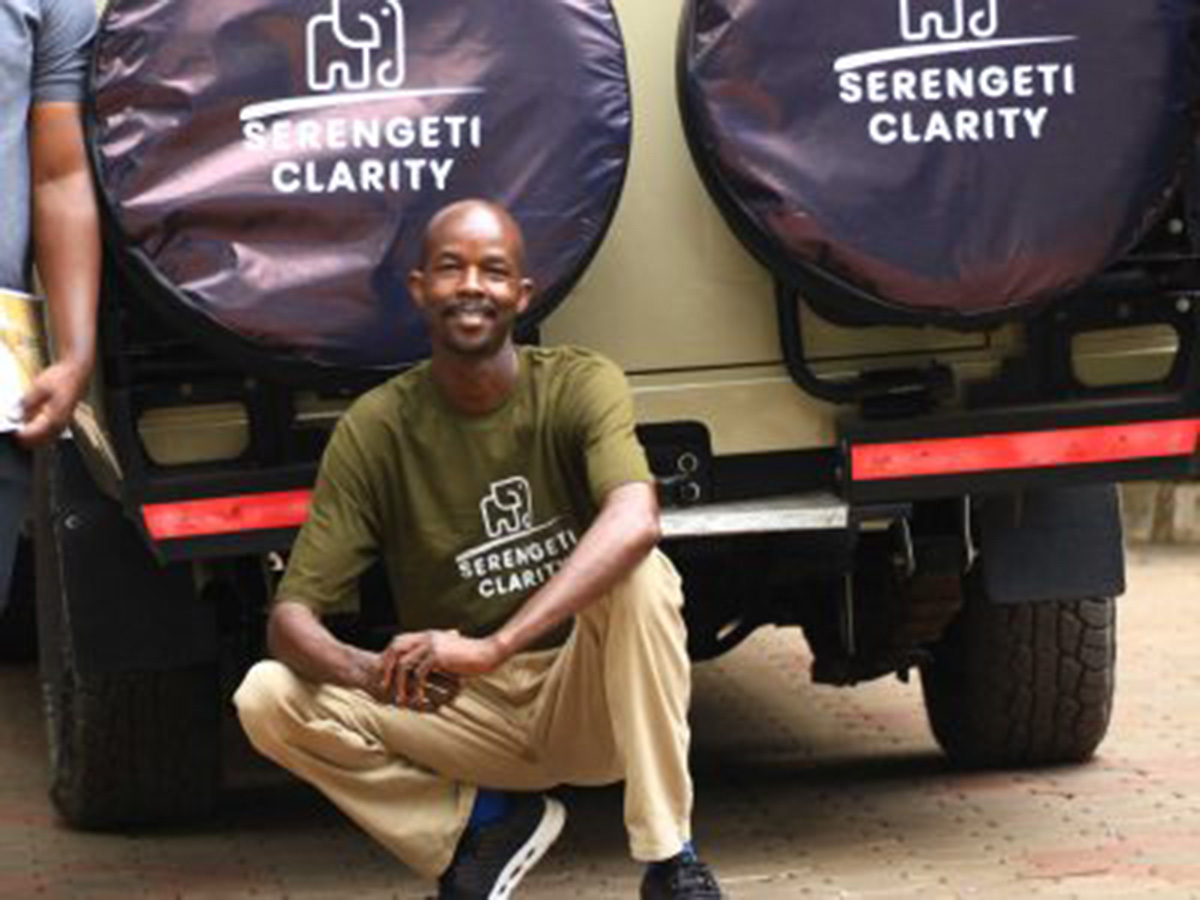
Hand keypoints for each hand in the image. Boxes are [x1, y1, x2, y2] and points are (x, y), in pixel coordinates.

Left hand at [16, 358, 89, 447]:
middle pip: (39, 441)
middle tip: (13, 429)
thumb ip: (26, 403)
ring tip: (20, 427)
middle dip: (25, 438)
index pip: (33, 435)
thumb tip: (14, 415)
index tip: (9, 430)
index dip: (19, 434)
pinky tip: (31, 424)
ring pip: (45, 440)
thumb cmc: (61, 378)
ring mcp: (63, 424)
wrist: (77, 372)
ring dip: (32, 437)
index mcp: (54, 418)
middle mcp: (60, 425)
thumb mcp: (38, 387)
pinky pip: (49, 434)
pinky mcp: (63, 420)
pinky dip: (39, 433)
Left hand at [377, 629, 504, 711]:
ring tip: (400, 698)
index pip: (398, 641)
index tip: (385, 674)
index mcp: (428, 635)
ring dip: (399, 683)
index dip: (389, 657)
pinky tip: (418, 699)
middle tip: (384, 686)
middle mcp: (427, 637)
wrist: (488, 652)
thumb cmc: (472, 655)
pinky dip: (416, 688)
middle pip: (395, 648)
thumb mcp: (450, 651)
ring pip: (404, 664)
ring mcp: (432, 645)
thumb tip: (425, 667)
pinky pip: (419, 674)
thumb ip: (435, 654)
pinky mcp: (438, 656)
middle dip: (386, 668)